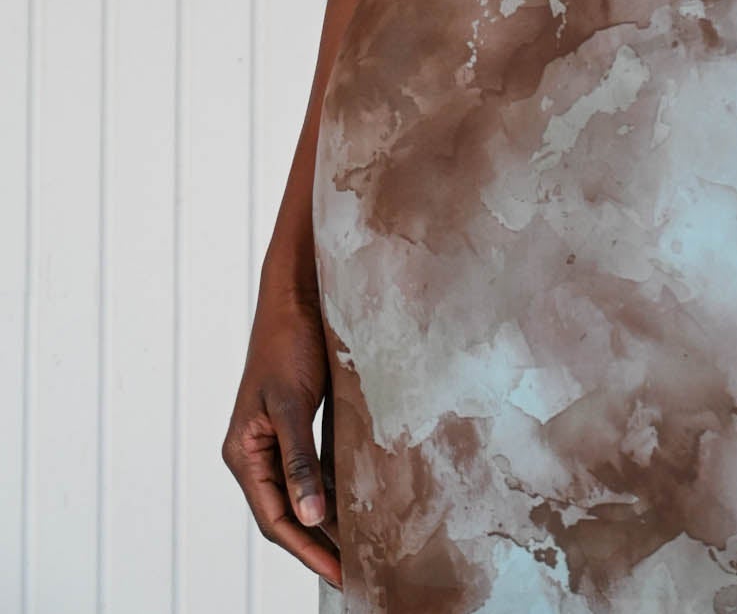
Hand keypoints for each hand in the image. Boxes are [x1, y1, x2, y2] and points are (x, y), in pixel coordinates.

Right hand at [221, 281, 342, 589]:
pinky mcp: (294, 424)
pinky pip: (311, 470)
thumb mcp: (292, 404)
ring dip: (326, 520)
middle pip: (284, 513)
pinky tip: (355, 503)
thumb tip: (312, 516)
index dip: (308, 550)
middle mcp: (254, 452)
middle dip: (317, 544)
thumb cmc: (287, 342)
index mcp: (243, 453)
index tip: (340, 574)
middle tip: (355, 572)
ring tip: (359, 548)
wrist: (295, 295)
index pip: (274, 518)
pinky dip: (330, 490)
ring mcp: (273, 439)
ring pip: (299, 494)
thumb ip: (300, 462)